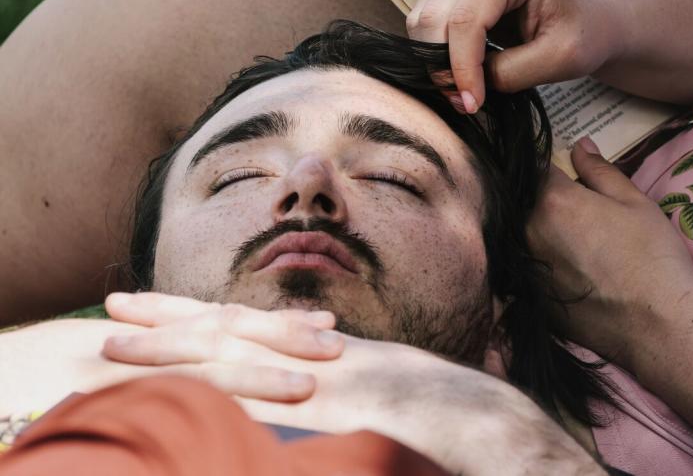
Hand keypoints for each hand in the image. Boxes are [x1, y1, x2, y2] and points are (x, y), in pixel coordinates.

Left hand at [102, 294, 601, 475]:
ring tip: (116, 346)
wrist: (519, 444)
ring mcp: (344, 388)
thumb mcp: (401, 403)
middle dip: (173, 322)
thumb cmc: (466, 432)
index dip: (205, 317)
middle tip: (114, 308)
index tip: (155, 311)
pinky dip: (223, 401)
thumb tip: (314, 383)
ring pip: (246, 362)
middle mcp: (338, 363)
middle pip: (242, 332)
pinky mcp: (355, 417)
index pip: (263, 328)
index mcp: (347, 359)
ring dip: (177, 355)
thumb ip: (355, 394)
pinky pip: (276, 408)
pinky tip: (174, 403)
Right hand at [406, 0, 620, 110]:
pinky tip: (464, 71)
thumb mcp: (560, 59)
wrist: (589, 17)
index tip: (472, 104)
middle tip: (466, 102)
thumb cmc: (584, 32)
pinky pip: (426, 24)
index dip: (462, 68)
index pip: (466, 20)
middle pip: (433, 18)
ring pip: (422, 21)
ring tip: (466, 89)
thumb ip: (511, 73)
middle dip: (442, 66)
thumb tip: (466, 88)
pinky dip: (436, 54)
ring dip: (435, 61)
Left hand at [528, 138, 692, 367]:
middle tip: (579, 213)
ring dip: (541, 233)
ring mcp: (526, 268)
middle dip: (545, 201)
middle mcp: (529, 232)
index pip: (538, 169)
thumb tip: (580, 146)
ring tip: (578, 244)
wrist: (656, 324)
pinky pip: (529, 269)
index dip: (553, 169)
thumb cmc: (652, 256)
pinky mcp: (531, 299)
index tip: (568, 176)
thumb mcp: (634, 202)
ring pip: (524, 237)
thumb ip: (600, 170)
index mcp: (553, 201)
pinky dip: (543, 264)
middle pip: (526, 204)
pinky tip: (572, 272)